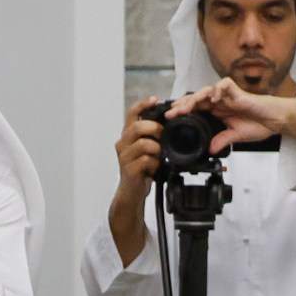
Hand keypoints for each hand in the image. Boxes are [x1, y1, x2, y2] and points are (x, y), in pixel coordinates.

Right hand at [108, 97, 162, 264]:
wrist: (132, 195)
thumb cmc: (142, 171)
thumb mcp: (149, 151)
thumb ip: (155, 138)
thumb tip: (172, 126)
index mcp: (128, 136)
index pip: (132, 114)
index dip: (143, 105)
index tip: (156, 100)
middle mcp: (123, 144)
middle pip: (137, 126)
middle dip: (155, 129)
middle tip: (164, 135)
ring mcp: (124, 157)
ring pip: (143, 143)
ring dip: (157, 148)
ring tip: (160, 155)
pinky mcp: (129, 170)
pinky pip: (145, 160)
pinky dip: (155, 163)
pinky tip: (156, 167)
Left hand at [166, 79, 295, 150]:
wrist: (275, 121)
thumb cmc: (259, 125)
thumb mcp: (236, 137)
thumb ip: (222, 141)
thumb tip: (209, 149)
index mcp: (218, 111)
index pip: (196, 108)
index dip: (183, 112)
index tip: (171, 119)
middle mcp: (220, 101)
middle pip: (196, 98)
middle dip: (182, 105)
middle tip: (171, 113)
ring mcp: (228, 95)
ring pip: (206, 91)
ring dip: (194, 98)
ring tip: (185, 108)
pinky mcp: (237, 91)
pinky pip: (223, 84)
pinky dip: (217, 90)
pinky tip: (213, 99)